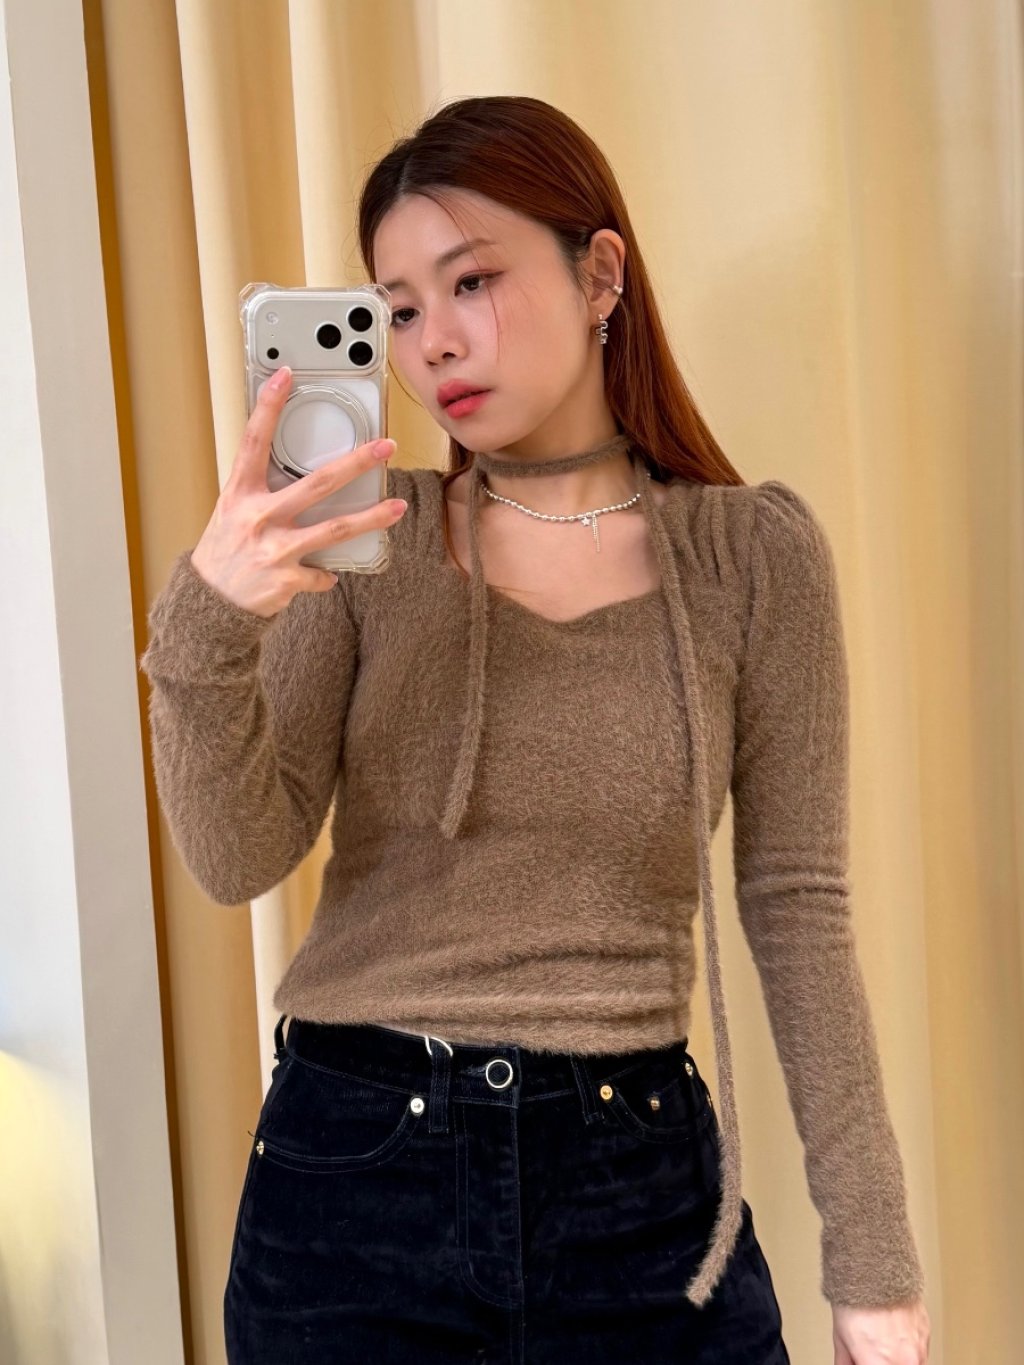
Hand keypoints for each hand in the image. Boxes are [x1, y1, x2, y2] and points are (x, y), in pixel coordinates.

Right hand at [190, 365, 406, 617]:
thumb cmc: (224, 553)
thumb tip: (302, 479)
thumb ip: (261, 493)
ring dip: (371, 518)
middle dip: (355, 462)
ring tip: (396, 507)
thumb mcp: (232, 513)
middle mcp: (258, 517)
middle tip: (384, 447)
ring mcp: (274, 549)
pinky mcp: (287, 578)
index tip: (286, 377)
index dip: (269, 407)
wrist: (209, 605)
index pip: (254, 441)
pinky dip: (326, 576)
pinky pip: (321, 573)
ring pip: (334, 529)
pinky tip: (326, 575)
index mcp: (240, 494)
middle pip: (317, 483)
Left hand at [832, 1298, 930, 1363]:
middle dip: (881, 1361)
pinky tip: (892, 1334)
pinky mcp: (927, 1333)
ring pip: (912, 1364)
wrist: (875, 1267)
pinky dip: (907, 1347)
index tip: (862, 1360)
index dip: (866, 1363)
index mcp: (881, 1363)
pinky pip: (920, 1350)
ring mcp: (919, 1348)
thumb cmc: (856, 1298)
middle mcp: (905, 1360)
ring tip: (880, 1342)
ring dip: (897, 1359)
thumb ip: (845, 1361)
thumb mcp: (840, 1336)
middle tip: (870, 1353)